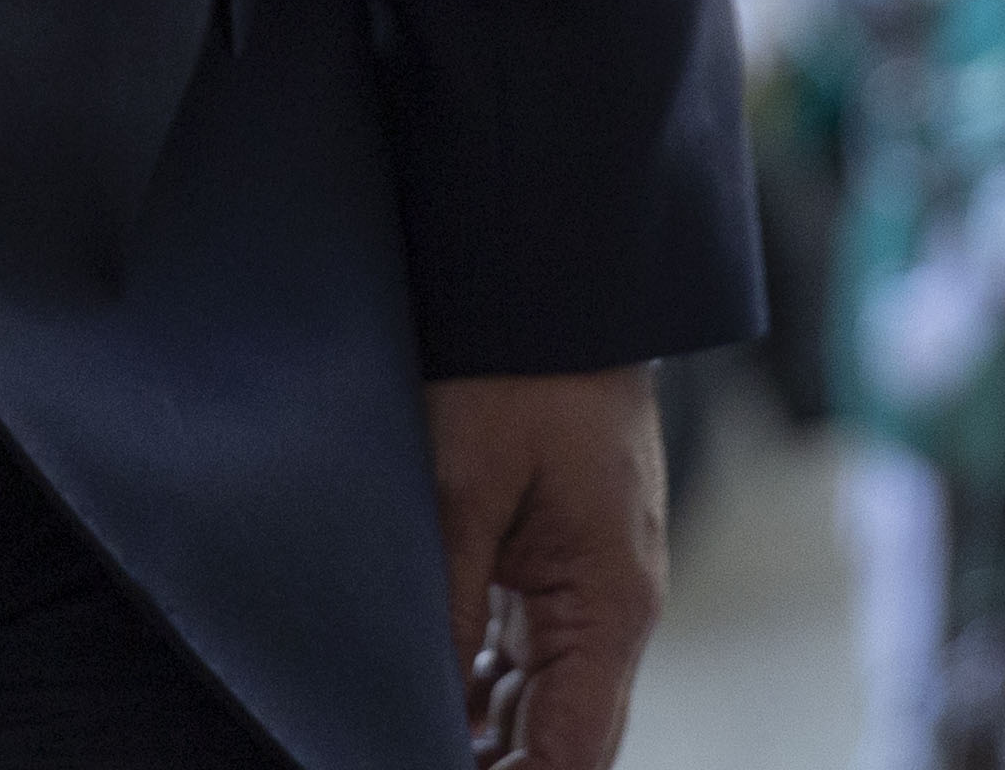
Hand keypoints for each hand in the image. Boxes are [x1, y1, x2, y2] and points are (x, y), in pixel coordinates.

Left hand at [423, 368, 664, 769]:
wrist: (554, 282)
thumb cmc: (521, 368)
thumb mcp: (465, 488)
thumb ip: (446, 610)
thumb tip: (418, 707)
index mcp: (611, 604)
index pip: (574, 752)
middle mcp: (611, 609)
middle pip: (559, 735)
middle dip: (492, 762)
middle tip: (393, 750)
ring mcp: (587, 587)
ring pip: (536, 699)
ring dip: (479, 730)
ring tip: (395, 731)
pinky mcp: (559, 561)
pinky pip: (520, 651)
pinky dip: (474, 681)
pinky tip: (421, 690)